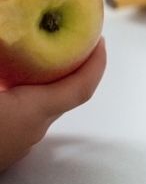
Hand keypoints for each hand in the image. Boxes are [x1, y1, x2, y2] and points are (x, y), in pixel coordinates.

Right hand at [0, 37, 105, 171]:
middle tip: (60, 39)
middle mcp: (29, 131)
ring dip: (37, 82)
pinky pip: (15, 118)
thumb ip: (0, 54)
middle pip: (61, 94)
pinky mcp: (0, 151)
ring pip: (36, 107)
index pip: (81, 87)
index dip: (95, 62)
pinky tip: (1, 83)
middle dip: (66, 66)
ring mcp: (13, 146)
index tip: (99, 41)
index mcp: (30, 113)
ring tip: (25, 56)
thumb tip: (4, 32)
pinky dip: (16, 96)